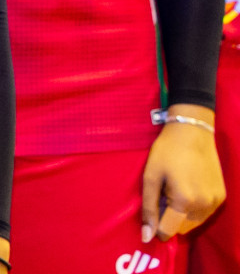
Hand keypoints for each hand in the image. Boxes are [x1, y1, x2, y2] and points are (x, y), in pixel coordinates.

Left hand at [142, 105, 225, 240]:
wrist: (192, 132)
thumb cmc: (166, 152)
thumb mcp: (151, 177)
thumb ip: (149, 208)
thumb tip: (147, 236)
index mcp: (184, 201)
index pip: (169, 231)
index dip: (157, 226)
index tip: (152, 212)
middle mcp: (204, 205)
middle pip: (182, 228)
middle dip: (169, 218)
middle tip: (163, 194)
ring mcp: (215, 202)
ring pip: (194, 222)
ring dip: (182, 214)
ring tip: (174, 189)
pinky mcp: (222, 196)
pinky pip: (205, 212)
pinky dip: (194, 207)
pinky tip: (187, 188)